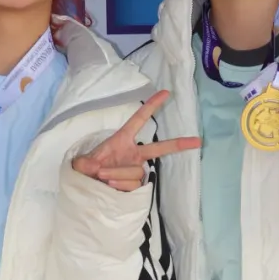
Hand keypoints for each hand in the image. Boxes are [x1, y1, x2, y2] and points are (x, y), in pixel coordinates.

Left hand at [73, 90, 200, 192]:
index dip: (151, 106)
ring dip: (118, 174)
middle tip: (197, 141)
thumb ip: (87, 164)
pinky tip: (111, 186)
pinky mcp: (136, 185)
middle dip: (178, 144)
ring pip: (136, 171)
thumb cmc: (85, 170)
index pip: (139, 120)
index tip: (166, 93)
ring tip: (104, 176)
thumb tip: (98, 168)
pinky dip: (121, 185)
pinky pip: (134, 184)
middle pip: (159, 148)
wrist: (86, 186)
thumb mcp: (81, 164)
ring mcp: (136, 169)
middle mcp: (133, 153)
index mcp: (122, 140)